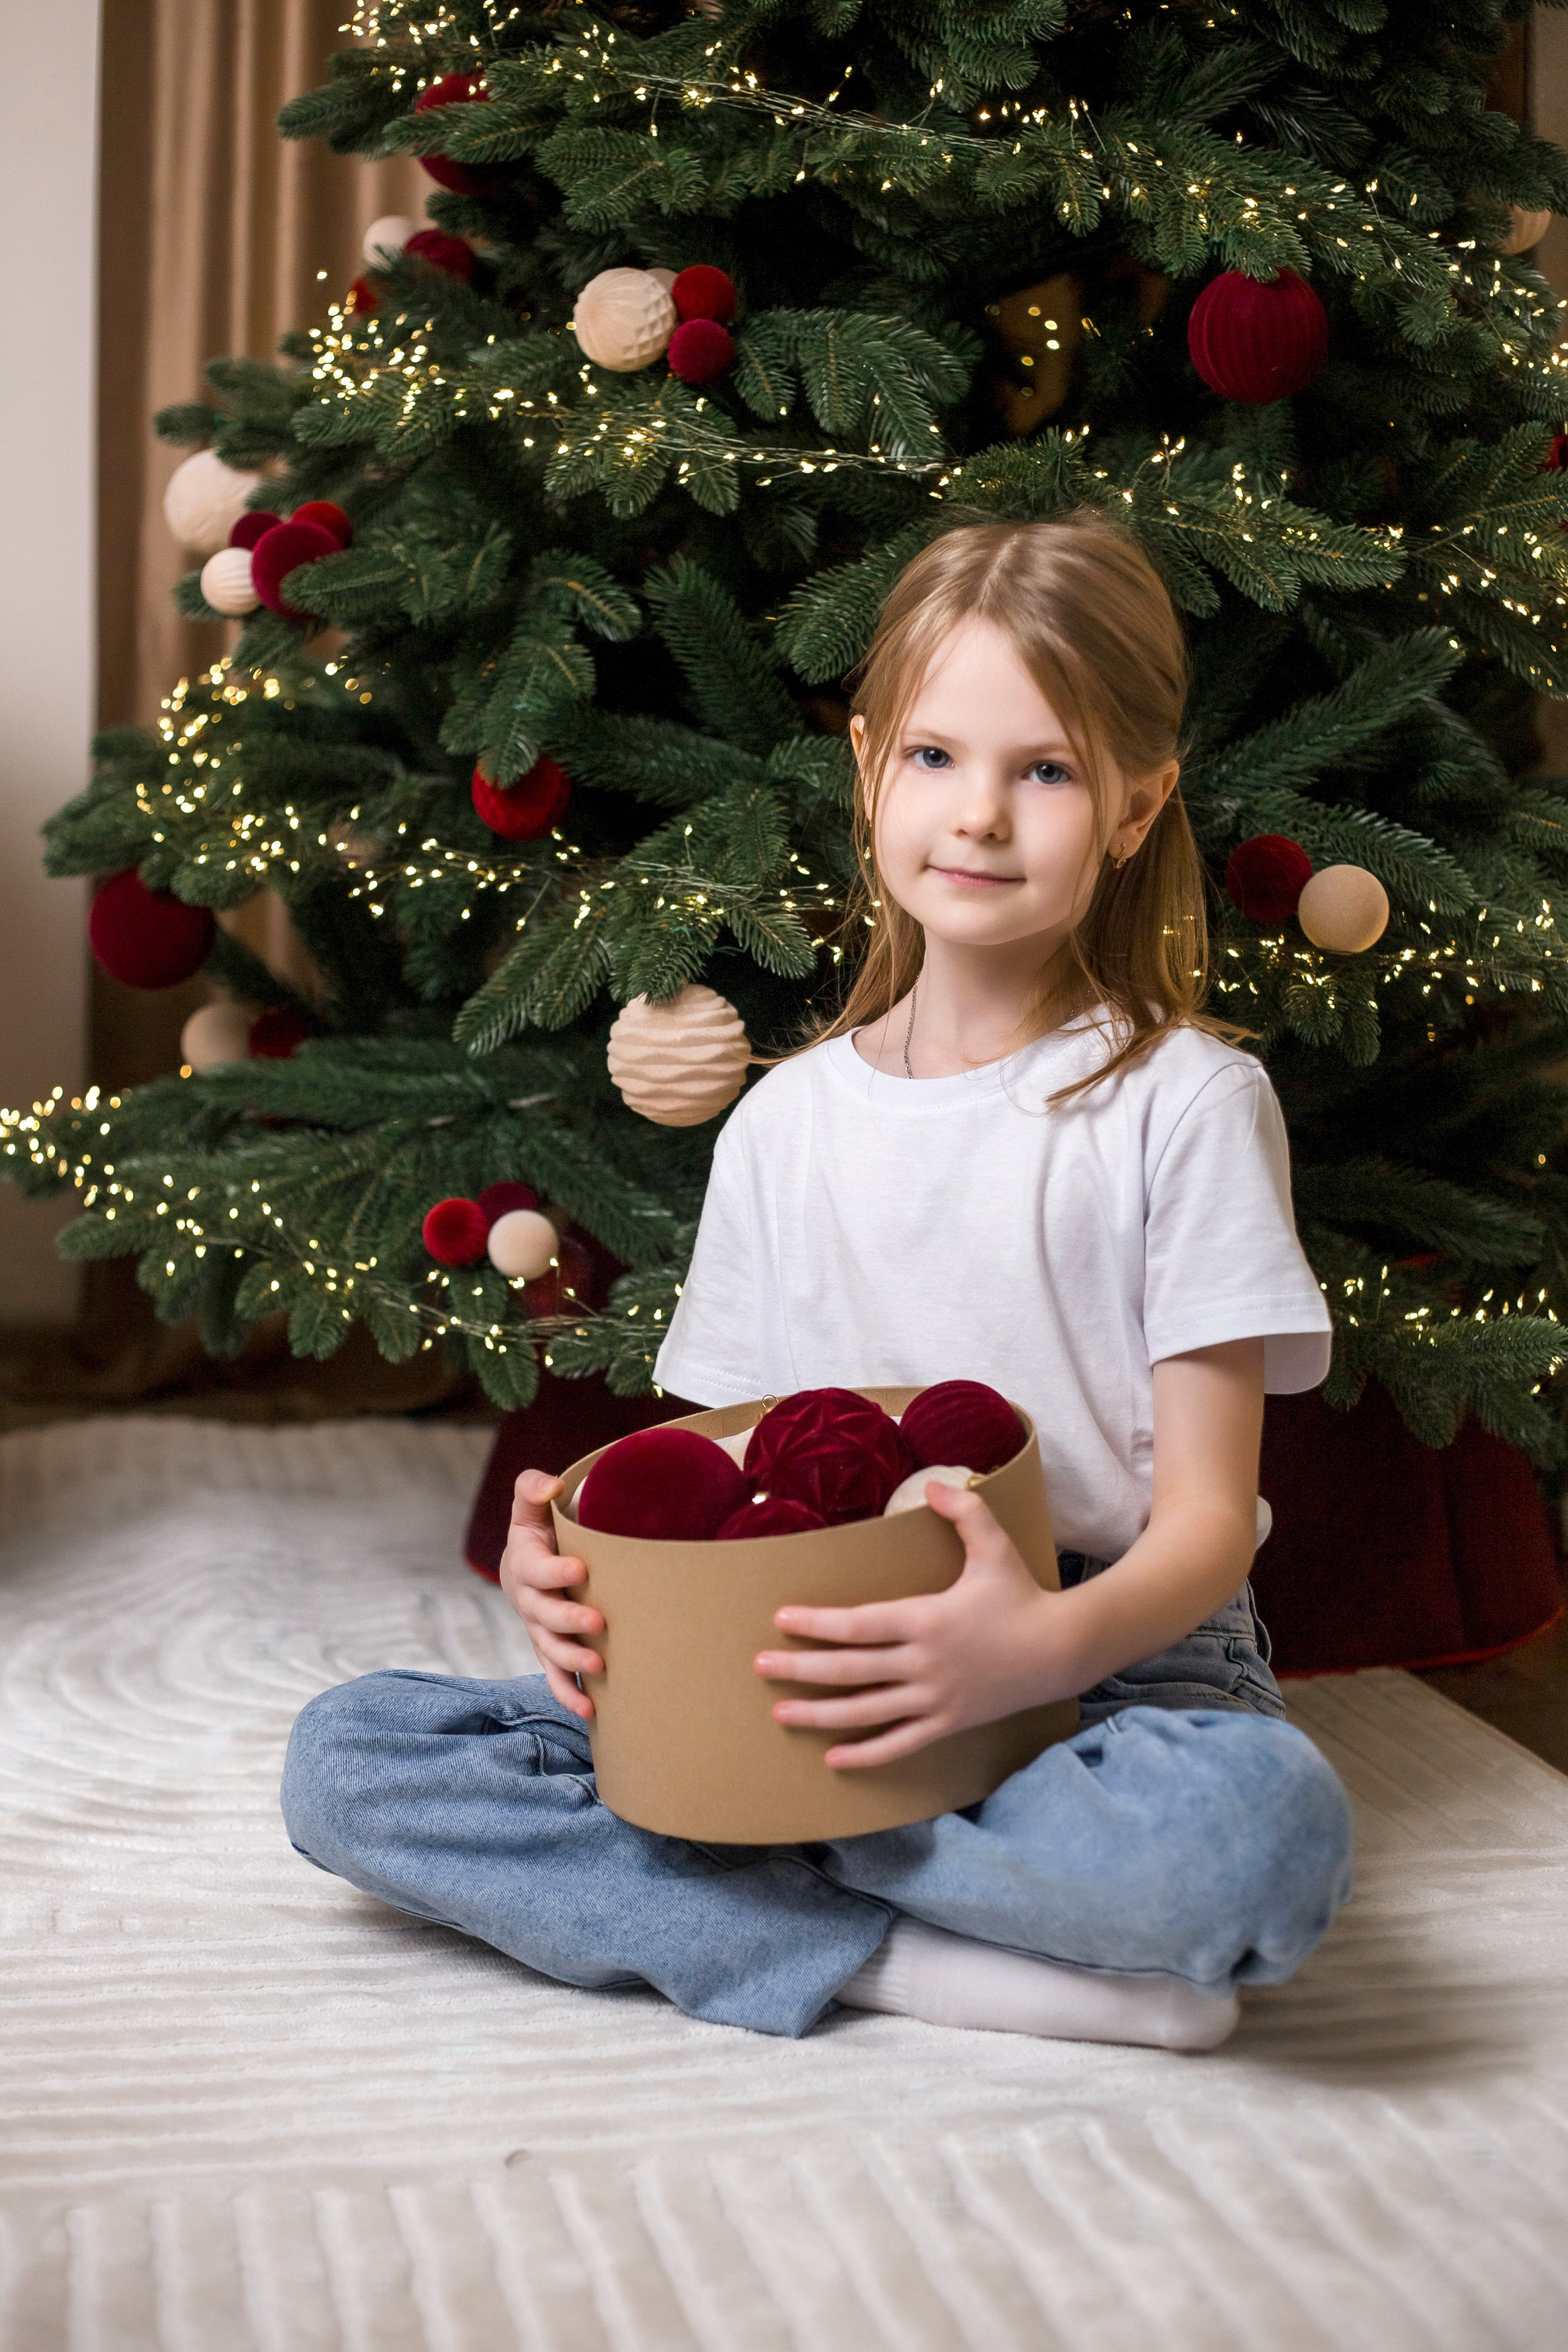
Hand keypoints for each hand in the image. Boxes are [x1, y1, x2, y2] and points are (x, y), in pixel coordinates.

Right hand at [499, 1469, 601, 1719]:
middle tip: (598, 1621)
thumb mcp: (530, 1505)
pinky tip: (590, 1710)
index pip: (536, 1570)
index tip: (581, 1569)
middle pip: (544, 1615)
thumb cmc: (538, 1530)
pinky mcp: (550, 1651)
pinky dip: (569, 1694)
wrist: (528, 1566)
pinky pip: (556, 1677)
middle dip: (569, 1619)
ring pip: (550, 1650)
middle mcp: (528, 1601)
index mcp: (524, 1564)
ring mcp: (538, 1630)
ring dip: (572, 1660)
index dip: (556, 1572)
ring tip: (599, 1665)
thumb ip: (533, 1487)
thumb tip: (552, 1485)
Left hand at [754, 1481, 1081, 1768]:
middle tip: (760, 1665)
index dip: (818, 1623)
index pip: (860, 1624)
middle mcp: (925, 1663)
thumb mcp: (995, 1546)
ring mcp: (935, 1698)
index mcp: (927, 1619)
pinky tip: (833, 1758)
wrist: (1061, 1649)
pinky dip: (866, 1754)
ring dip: (820, 1715)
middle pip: (851, 1670)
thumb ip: (964, 1510)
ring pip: (866, 1711)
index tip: (782, 1620)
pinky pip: (900, 1743)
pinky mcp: (948, 1723)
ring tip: (781, 1714)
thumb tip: (933, 1484)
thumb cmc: (1022, 1594)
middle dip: (801, 1669)